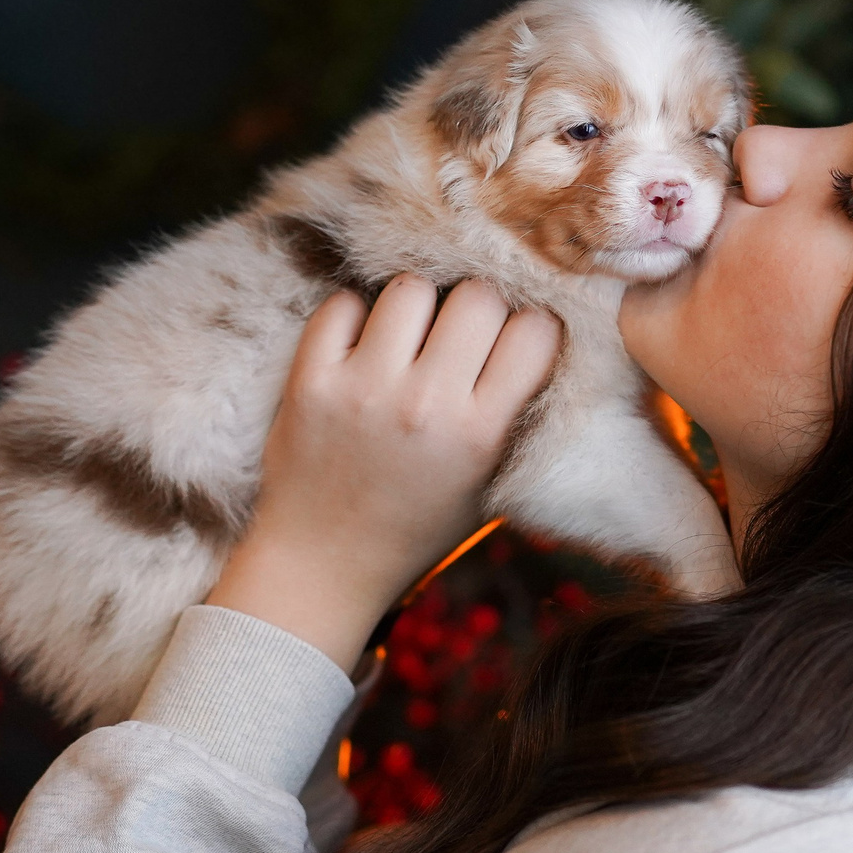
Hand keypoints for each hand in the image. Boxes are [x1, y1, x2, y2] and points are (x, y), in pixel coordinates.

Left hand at [206, 276, 561, 666]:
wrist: (324, 565)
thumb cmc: (416, 525)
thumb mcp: (489, 484)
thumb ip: (517, 415)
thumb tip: (542, 331)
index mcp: (479, 435)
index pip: (535, 331)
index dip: (532, 328)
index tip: (514, 342)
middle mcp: (424, 405)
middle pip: (478, 295)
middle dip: (477, 309)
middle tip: (459, 338)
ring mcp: (363, 390)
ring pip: (412, 287)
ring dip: (417, 306)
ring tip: (409, 338)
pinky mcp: (310, 381)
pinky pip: (343, 303)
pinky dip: (355, 315)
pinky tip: (361, 346)